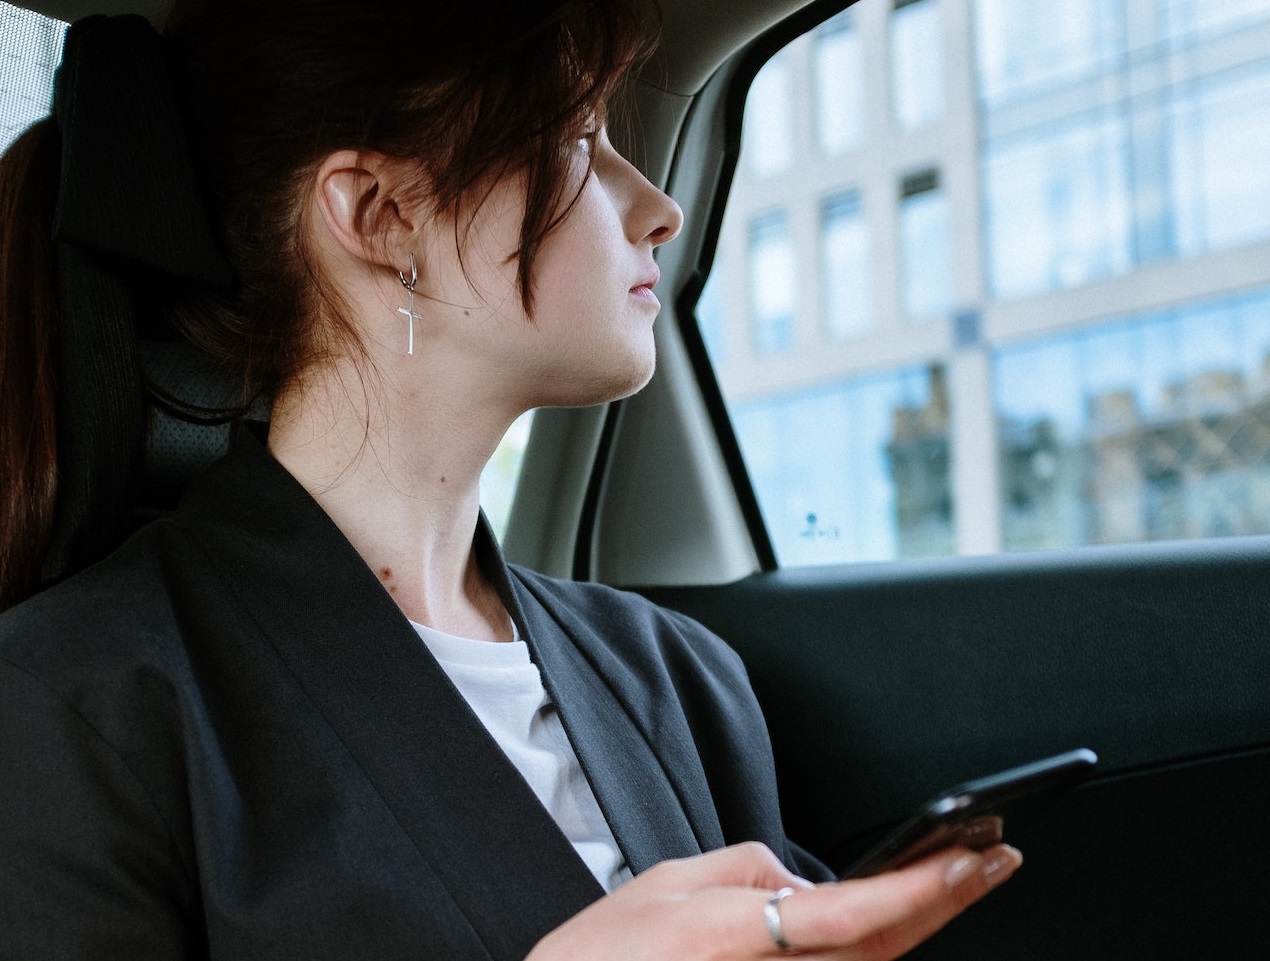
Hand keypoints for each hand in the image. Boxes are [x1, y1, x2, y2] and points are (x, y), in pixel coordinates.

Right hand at [526, 840, 1021, 960]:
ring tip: (961, 875)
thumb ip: (746, 868)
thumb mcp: (668, 882)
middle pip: (886, 950)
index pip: (860, 913)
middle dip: (947, 902)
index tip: (973, 856)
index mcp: (749, 937)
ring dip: (920, 924)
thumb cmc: (602, 957)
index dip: (925, 886)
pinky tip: (898, 919)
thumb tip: (802, 880)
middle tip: (993, 858)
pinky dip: (877, 947)